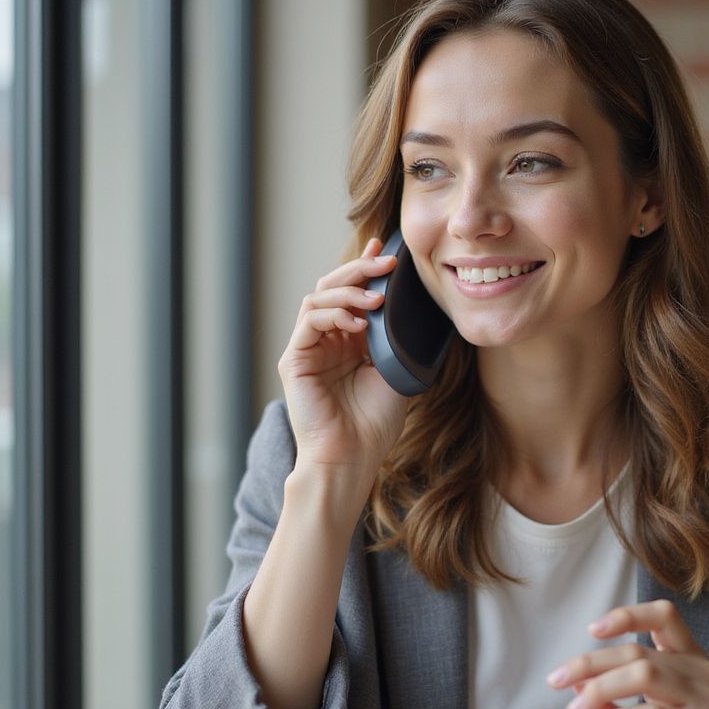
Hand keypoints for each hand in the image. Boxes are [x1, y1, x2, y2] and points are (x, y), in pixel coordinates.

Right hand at [278, 238, 408, 471]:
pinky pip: (310, 320)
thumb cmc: (374, 423)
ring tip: (378, 298)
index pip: (353, 294)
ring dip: (350, 290)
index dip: (367, 269)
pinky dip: (334, 313)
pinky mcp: (294, 359)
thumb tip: (414, 307)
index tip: (388, 251)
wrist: (353, 458)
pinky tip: (359, 323)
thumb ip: (395, 339)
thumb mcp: (395, 371)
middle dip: (361, 270)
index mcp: (349, 341)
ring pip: (319, 297)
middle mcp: (326, 340)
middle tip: (387, 262)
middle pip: (334, 287)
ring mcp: (308, 348)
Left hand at [548, 600, 708, 708]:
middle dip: (590, 663)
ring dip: (599, 688)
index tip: (592, 630)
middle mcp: (703, 671)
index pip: (663, 616)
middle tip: (555, 681)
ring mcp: (707, 700)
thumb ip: (611, 696)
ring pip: (644, 674)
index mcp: (689, 659)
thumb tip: (574, 677)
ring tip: (574, 708)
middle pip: (638, 651)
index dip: (627, 616)